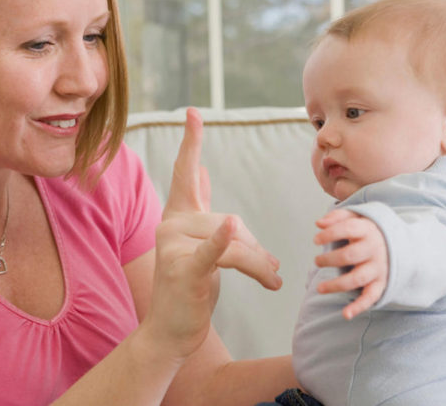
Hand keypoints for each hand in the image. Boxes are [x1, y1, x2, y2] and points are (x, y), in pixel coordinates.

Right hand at [144, 108, 281, 358]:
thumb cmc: (190, 287)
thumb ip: (201, 206)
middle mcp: (170, 225)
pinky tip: (231, 226)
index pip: (186, 173)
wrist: (172, 332)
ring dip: (258, 264)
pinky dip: (223, 242)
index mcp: (177, 216)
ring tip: (273, 280)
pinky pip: (212, 252)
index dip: (191, 142)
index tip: (193, 113)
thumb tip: (204, 169)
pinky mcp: (183, 269)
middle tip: (274, 271)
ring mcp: (174, 246)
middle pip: (231, 221)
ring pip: (233, 241)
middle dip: (256, 249)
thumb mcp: (202, 243)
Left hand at [313, 209, 387, 319]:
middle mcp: (375, 249)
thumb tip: (318, 223)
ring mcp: (379, 268)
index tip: (316, 240)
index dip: (330, 234)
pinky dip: (359, 306)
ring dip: (337, 285)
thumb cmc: (369, 231)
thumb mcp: (356, 218)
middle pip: (350, 256)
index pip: (348, 229)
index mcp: (368, 230)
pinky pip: (371, 296)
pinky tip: (345, 314)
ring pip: (357, 279)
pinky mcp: (381, 283)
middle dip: (330, 259)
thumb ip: (337, 217)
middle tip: (317, 261)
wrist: (400, 244)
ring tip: (319, 288)